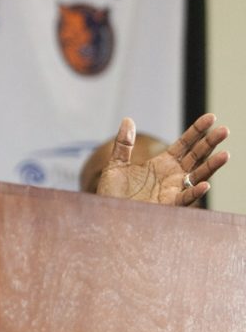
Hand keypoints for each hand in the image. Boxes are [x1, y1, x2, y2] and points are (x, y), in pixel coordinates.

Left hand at [97, 114, 229, 205]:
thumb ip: (123, 144)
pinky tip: (205, 185)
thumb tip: (127, 120)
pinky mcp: (167, 205)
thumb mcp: (116, 164)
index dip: (197, 131)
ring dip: (211, 166)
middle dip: (210, 143)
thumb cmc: (112, 193)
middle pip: (196, 156)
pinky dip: (195, 192)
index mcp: (162, 163)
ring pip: (197, 176)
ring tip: (225, 154)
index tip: (210, 117)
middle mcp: (172, 176)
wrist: (106, 213)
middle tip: (224, 130)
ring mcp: (172, 190)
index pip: (185, 144)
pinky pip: (185, 199)